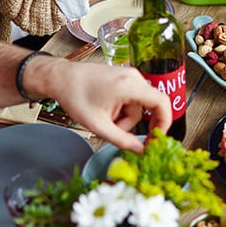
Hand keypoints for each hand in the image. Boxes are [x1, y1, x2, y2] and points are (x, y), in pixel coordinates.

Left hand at [47, 63, 171, 153]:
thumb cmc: (75, 96)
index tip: (156, 138)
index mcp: (130, 86)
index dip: (164, 123)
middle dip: (131, 124)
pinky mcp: (123, 78)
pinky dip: (121, 109)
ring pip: (137, 106)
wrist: (61, 77)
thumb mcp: (98, 125)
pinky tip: (104, 111)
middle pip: (146, 108)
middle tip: (113, 131)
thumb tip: (141, 151)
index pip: (162, 103)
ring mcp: (129, 76)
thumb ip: (122, 141)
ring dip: (123, 118)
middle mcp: (133, 77)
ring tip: (103, 119)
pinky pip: (131, 99)